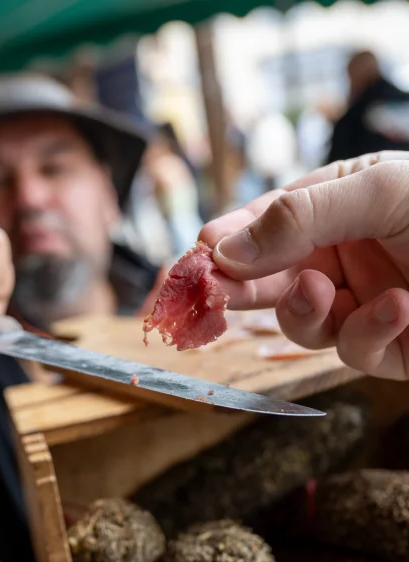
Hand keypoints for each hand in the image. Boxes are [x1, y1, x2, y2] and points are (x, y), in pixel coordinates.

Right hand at [199, 152, 408, 379]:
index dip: (227, 243)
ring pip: (299, 320)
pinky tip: (397, 308)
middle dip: (238, 286)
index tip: (196, 257)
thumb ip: (299, 216)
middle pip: (267, 278)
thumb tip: (223, 249)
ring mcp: (358, 304)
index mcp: (333, 209)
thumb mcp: (379, 191)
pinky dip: (368, 332)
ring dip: (302, 310)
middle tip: (210, 292)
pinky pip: (354, 347)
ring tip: (321, 290)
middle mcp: (339, 258)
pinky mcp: (385, 346)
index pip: (262, 227)